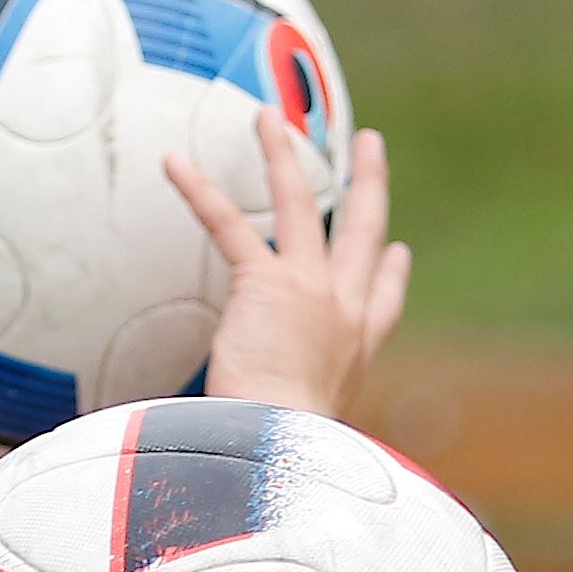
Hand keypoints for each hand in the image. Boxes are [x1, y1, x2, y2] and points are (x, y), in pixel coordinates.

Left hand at [169, 111, 409, 422]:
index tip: (398, 251)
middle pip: (364, 232)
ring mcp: (311, 290)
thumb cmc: (288, 454)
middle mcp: (345, 311)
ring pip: (301, 205)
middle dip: (368, 182)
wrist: (283, 448)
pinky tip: (174, 162)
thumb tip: (266, 435)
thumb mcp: (309, 435)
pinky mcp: (267, 283)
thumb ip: (297, 415)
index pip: (384, 303)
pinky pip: (229, 225)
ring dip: (283, 155)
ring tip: (269, 117)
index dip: (393, 272)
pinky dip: (199, 191)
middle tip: (371, 145)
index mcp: (358, 350)